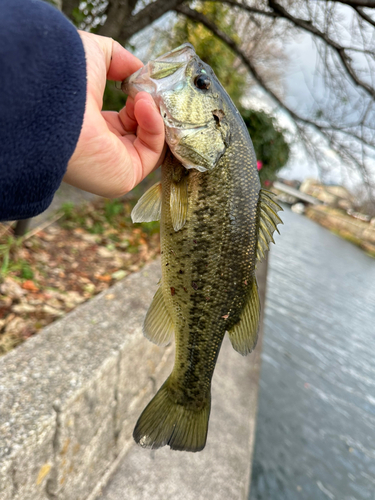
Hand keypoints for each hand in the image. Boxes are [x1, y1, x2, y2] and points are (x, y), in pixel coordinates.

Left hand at [64, 31, 164, 197]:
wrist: (52, 100)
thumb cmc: (66, 78)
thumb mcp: (96, 55)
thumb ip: (120, 61)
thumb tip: (139, 70)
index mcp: (93, 126)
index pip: (129, 119)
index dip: (141, 101)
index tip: (144, 83)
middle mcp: (102, 149)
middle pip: (143, 134)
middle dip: (152, 109)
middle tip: (151, 90)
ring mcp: (113, 166)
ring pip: (151, 144)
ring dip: (154, 115)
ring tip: (143, 96)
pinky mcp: (123, 178)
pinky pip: (152, 153)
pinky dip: (155, 127)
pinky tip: (143, 105)